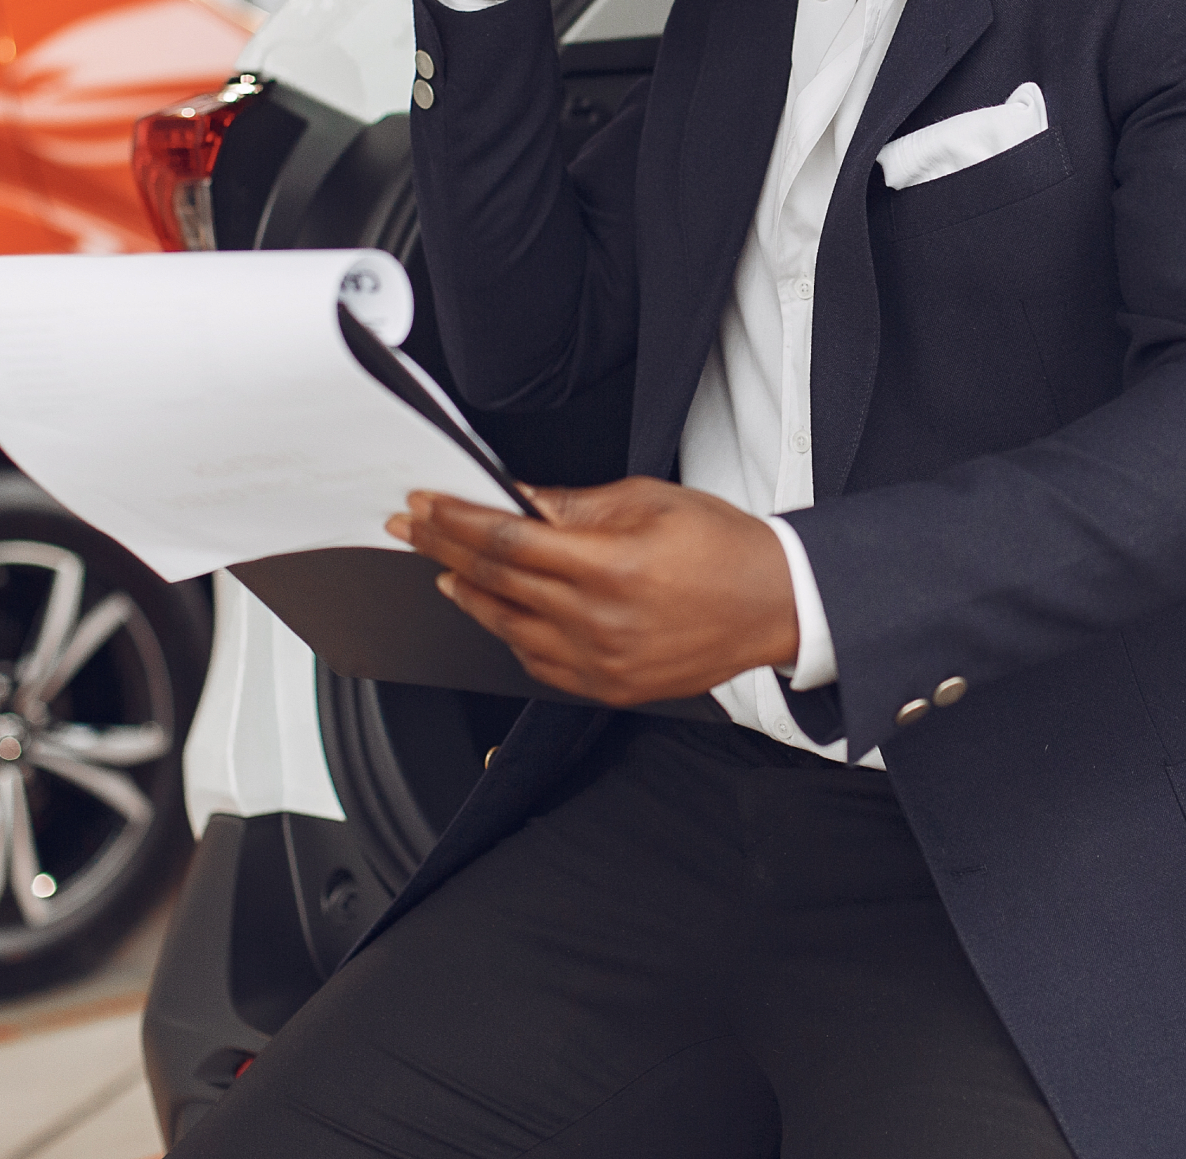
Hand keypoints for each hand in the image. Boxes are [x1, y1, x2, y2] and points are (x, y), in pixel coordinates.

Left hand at [387, 477, 798, 705]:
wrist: (774, 604)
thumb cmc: (721, 547)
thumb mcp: (650, 500)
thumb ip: (576, 503)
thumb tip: (518, 498)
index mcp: (609, 565)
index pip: (506, 539)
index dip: (455, 519)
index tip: (425, 503)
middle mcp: (598, 619)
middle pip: (495, 581)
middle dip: (443, 548)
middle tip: (411, 526)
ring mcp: (600, 661)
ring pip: (506, 627)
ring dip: (467, 593)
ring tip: (444, 567)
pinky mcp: (608, 687)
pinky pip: (536, 662)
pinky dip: (509, 632)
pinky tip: (499, 609)